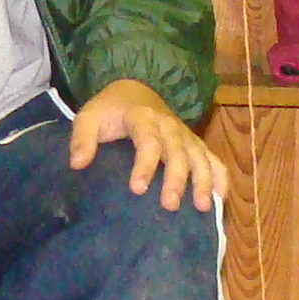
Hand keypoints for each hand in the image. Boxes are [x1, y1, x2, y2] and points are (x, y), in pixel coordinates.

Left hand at [71, 78, 225, 211]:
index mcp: (142, 116)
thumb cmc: (109, 110)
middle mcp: (169, 125)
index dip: (145, 165)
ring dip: (203, 181)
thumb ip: (82, 139)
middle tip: (170, 206)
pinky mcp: (194, 143)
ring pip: (200, 156)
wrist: (134, 91)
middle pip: (178, 152)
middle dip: (176, 179)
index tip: (137, 189)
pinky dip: (220, 177)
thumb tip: (77, 164)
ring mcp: (185, 135)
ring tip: (202, 207)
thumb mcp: (89, 118)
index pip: (148, 140)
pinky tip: (221, 199)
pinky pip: (213, 159)